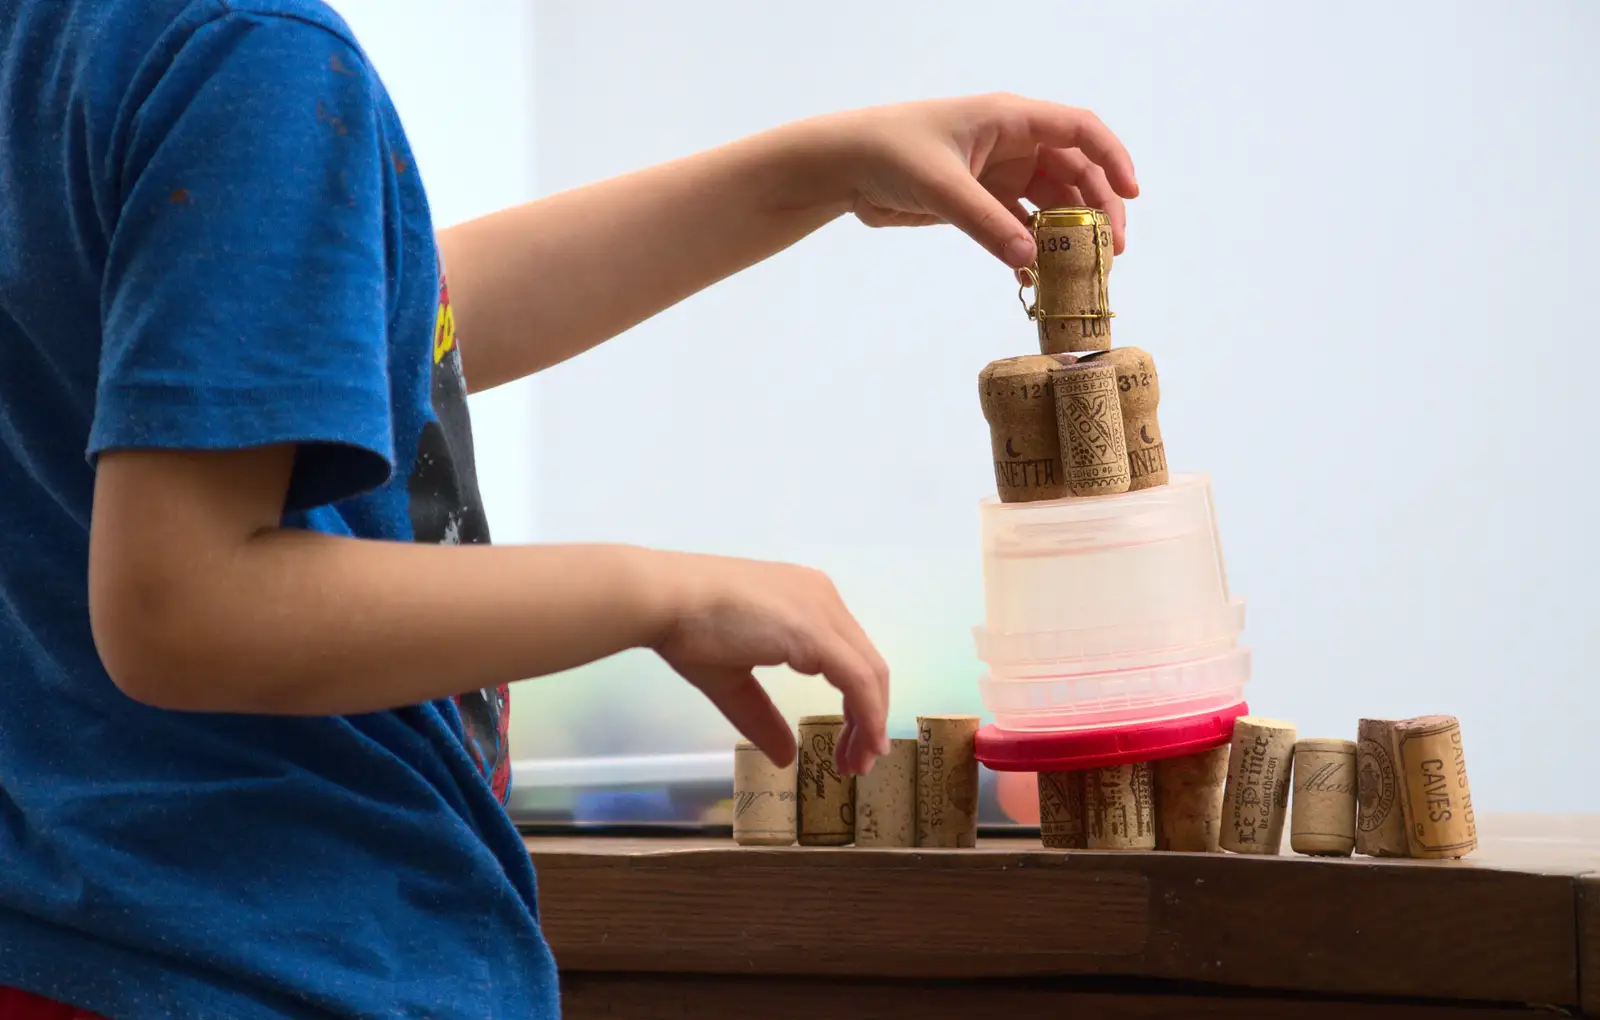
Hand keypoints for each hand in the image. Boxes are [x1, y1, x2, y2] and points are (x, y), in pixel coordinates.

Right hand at [648, 551, 889, 775]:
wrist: (665, 599)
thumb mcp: (733, 680)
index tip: (851, 746)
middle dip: (868, 719)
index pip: (849, 657)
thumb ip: (763, 716)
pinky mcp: (815, 630)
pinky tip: (860, 744)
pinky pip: (857, 678)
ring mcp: (822, 611)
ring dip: (870, 723)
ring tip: (857, 764)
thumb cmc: (688, 630)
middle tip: (858, 763)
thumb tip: (786, 757)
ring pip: (869, 673)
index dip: (859, 705)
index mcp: (805, 603)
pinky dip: (866, 715)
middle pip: (867, 666)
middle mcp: (823, 600)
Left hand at [809, 93, 1138, 267]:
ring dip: (1069, 232)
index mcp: (1010, 119)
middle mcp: (1012, 143)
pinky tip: (1039, 273)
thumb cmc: (890, 153)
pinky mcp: (980, 201)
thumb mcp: (941, 186)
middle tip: (1111, 251)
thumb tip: (1030, 257)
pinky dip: (1033, 246)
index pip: (1079, 130)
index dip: (1112, 159)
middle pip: (1074, 172)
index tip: (1132, 195)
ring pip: (1050, 202)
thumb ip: (986, 223)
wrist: (845, 166)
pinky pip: (1019, 224)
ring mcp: (997, 173)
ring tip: (1084, 269)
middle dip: (1097, 209)